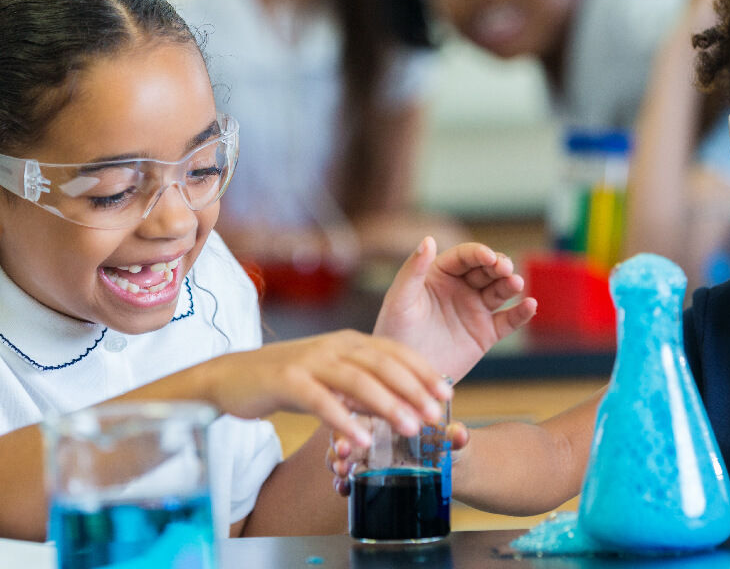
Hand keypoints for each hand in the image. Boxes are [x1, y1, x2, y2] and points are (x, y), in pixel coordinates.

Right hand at [200, 330, 451, 447]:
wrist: (230, 376)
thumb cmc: (289, 379)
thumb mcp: (332, 376)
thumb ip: (364, 386)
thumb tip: (403, 404)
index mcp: (349, 341)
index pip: (396, 351)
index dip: (424, 371)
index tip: (448, 393)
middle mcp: (334, 345)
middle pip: (383, 364)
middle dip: (415, 388)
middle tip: (437, 414)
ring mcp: (310, 361)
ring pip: (357, 380)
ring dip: (387, 404)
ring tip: (411, 427)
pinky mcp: (286, 380)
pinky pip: (320, 400)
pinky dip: (342, 419)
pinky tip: (359, 440)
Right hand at [326, 420, 469, 495]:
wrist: (449, 466)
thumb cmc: (445, 443)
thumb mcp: (448, 438)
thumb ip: (453, 436)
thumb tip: (461, 435)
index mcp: (389, 411)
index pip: (366, 407)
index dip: (358, 415)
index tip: (356, 427)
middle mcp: (372, 429)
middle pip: (347, 430)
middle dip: (341, 442)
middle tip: (343, 456)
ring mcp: (366, 451)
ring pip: (343, 453)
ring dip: (337, 462)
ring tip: (342, 475)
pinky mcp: (365, 473)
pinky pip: (347, 476)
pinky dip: (343, 483)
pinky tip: (343, 490)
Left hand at [373, 237, 536, 382]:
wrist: (404, 377)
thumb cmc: (394, 333)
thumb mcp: (400, 300)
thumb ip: (413, 270)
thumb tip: (428, 239)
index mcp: (440, 275)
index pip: (465, 257)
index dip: (479, 253)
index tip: (488, 257)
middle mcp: (460, 289)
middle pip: (487, 270)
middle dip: (499, 266)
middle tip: (505, 269)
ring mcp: (475, 311)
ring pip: (500, 291)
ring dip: (511, 285)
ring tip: (516, 284)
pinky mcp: (486, 334)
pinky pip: (508, 321)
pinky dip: (521, 313)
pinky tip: (530, 306)